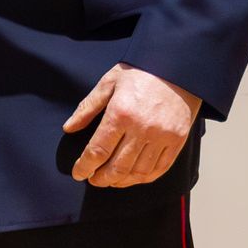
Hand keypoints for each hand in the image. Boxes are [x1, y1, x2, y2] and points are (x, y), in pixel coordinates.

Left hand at [63, 63, 201, 187]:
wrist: (177, 66)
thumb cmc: (140, 72)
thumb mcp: (109, 82)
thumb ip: (88, 107)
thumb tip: (69, 128)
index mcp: (121, 113)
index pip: (98, 150)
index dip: (85, 166)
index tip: (78, 173)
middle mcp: (142, 128)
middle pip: (118, 166)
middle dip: (102, 178)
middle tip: (93, 179)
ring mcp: (162, 136)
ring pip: (138, 171)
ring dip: (122, 181)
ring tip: (111, 180)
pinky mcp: (177, 140)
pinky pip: (160, 168)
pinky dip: (144, 177)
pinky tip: (133, 177)